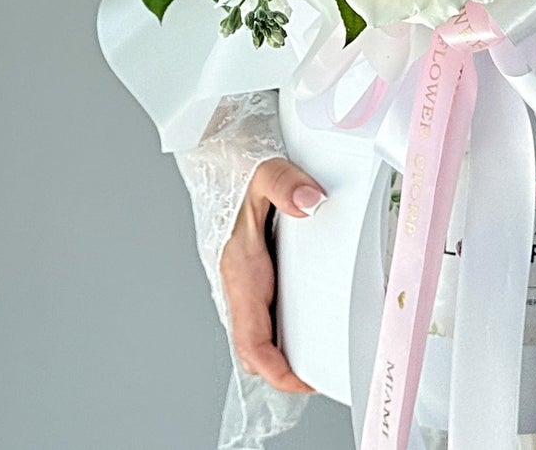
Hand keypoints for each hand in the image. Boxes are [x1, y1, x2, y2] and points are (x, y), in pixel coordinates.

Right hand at [218, 156, 327, 393]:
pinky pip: (265, 308)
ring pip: (259, 330)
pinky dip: (284, 323)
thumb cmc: (234, 168)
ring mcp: (245, 277)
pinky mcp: (252, 268)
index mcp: (241, 270)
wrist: (215, 155)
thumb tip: (311, 202)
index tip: (304, 380)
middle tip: (319, 374)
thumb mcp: (262, 172)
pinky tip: (309, 315)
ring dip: (283, 348)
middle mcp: (240, 280)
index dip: (276, 369)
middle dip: (283, 368)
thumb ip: (284, 184)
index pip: (252, 340)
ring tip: (320, 353)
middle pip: (256, 346)